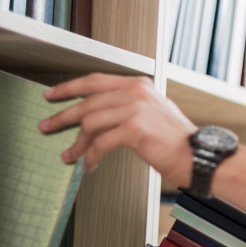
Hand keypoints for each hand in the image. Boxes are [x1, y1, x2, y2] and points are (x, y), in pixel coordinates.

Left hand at [40, 73, 196, 182]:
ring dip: (76, 143)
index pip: (95, 81)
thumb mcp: (152, 113)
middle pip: (88, 101)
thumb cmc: (176, 140)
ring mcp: (136, 108)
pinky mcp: (134, 128)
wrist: (198, 155)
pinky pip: (101, 143)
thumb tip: (95, 115)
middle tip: (47, 126)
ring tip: (70, 155)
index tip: (52, 95)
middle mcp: (136, 92)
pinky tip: (88, 165)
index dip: (69, 88)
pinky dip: (90, 156)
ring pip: (90, 122)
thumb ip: (127, 106)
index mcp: (139, 85)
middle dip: (63, 116)